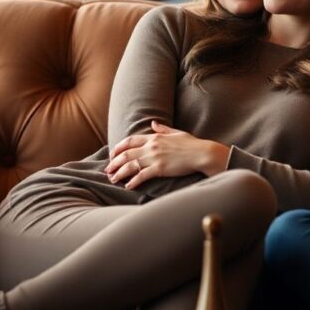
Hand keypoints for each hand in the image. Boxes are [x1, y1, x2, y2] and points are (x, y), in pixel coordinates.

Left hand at [105, 121, 229, 189]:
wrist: (202, 153)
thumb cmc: (192, 144)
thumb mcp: (176, 132)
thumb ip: (162, 129)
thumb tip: (153, 122)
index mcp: (154, 137)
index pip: (130, 141)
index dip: (118, 147)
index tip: (112, 154)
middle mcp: (151, 146)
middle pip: (126, 154)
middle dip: (114, 162)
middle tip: (107, 170)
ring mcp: (155, 158)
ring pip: (130, 165)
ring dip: (119, 173)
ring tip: (113, 179)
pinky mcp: (160, 169)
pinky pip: (141, 175)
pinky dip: (133, 181)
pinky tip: (128, 186)